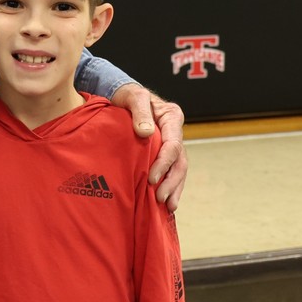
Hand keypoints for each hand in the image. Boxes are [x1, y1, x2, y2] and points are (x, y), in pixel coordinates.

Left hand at [111, 84, 187, 210]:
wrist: (121, 94)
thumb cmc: (127, 94)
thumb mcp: (133, 97)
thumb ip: (140, 112)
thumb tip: (146, 132)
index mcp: (172, 118)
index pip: (173, 145)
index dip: (164, 164)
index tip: (152, 179)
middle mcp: (174, 132)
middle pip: (180, 161)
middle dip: (172, 182)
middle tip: (161, 199)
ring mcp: (170, 142)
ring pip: (178, 169)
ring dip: (174, 188)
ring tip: (168, 206)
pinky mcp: (162, 151)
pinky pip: (170, 170)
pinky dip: (169, 185)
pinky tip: (165, 201)